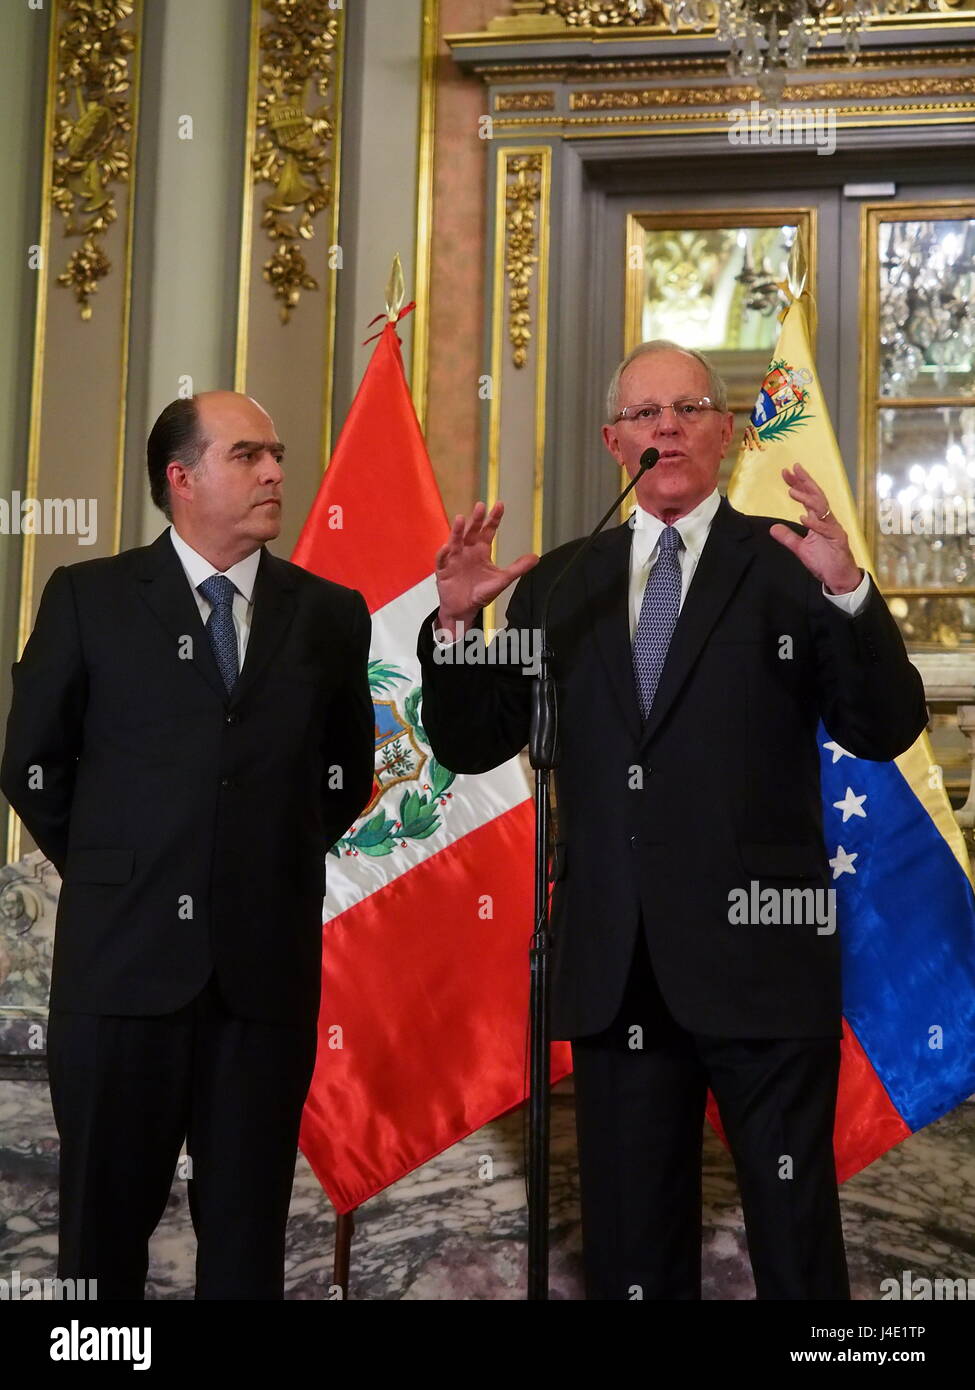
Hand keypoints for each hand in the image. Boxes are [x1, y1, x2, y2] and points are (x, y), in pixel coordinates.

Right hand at [434, 501, 538, 637]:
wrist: (464, 609)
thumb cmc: (480, 593)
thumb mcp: (501, 580)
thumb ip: (517, 568)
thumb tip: (536, 557)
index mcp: (481, 550)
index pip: (488, 530)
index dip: (493, 518)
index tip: (499, 505)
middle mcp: (467, 550)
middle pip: (472, 531)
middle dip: (475, 519)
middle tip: (480, 506)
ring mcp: (454, 558)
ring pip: (455, 541)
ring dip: (457, 530)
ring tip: (459, 519)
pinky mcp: (444, 570)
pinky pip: (442, 560)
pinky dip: (444, 553)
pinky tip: (447, 547)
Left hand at [769, 463, 861, 594]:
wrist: (839, 578)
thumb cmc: (824, 562)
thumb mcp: (801, 549)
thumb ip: (788, 537)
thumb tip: (772, 528)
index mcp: (819, 520)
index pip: (808, 498)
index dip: (798, 484)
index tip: (787, 472)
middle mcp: (827, 520)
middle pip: (817, 496)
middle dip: (805, 482)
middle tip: (793, 469)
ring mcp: (833, 529)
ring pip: (822, 509)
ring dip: (807, 499)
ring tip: (792, 492)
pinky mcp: (838, 540)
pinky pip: (826, 529)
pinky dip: (815, 523)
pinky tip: (804, 518)